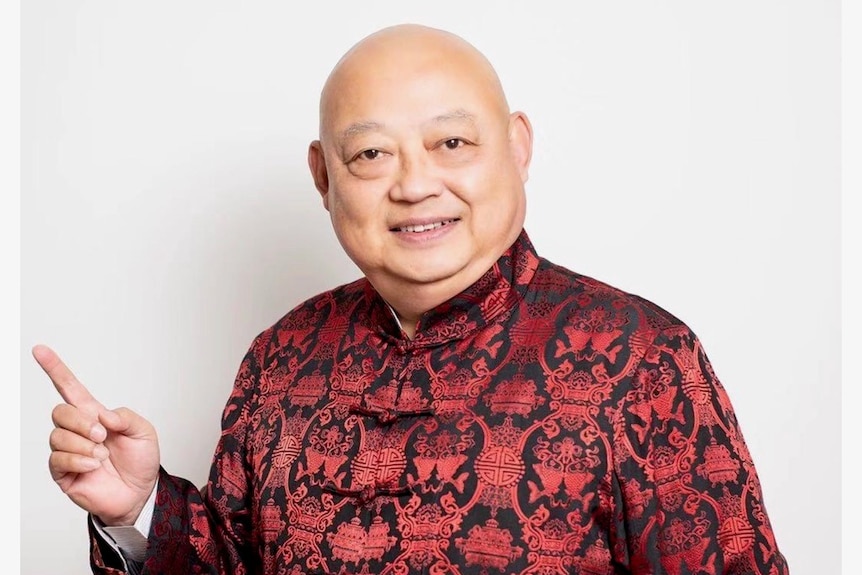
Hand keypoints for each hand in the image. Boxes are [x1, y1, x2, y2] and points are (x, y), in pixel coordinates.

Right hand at [34, 344, 160, 525]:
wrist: (140, 493)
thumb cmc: (141, 461)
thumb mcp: (144, 432)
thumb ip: (126, 417)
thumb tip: (103, 416)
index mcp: (95, 415)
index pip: (69, 388)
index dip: (55, 369)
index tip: (40, 350)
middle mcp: (77, 431)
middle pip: (59, 411)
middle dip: (81, 422)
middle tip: (102, 435)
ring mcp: (68, 452)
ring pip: (58, 436)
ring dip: (83, 445)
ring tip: (102, 456)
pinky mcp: (63, 473)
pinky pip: (58, 459)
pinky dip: (78, 460)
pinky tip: (93, 466)